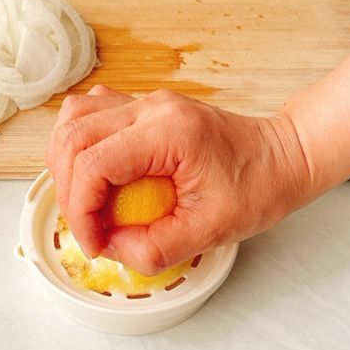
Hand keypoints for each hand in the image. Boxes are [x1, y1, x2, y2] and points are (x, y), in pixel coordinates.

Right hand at [46, 85, 310, 274]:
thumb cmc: (259, 185)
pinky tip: (95, 173)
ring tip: (85, 200)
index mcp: (170, 132)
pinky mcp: (145, 108)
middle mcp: (152, 108)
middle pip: (73, 137)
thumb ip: (154, 247)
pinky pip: (92, 114)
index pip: (94, 164)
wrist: (283, 155)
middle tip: (90, 227)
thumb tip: (111, 246)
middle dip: (69, 191)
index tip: (96, 243)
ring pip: (74, 118)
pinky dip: (80, 146)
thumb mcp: (211, 230)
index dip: (81, 211)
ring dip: (66, 164)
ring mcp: (146, 102)